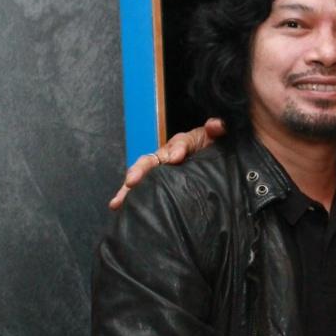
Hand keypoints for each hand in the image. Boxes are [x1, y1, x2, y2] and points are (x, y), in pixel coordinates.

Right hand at [108, 118, 226, 209]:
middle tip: (131, 181)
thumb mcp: (215, 135)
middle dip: (139, 170)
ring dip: (128, 189)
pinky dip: (131, 199)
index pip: (179, 143)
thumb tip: (216, 125)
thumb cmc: (209, 145)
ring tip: (117, 202)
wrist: (208, 156)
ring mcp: (159, 171)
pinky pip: (143, 190)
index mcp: (181, 143)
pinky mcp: (158, 184)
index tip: (175, 159)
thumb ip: (217, 128)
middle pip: (150, 161)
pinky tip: (120, 210)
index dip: (177, 150)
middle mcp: (165, 156)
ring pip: (141, 177)